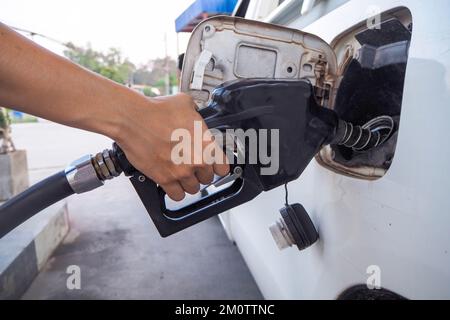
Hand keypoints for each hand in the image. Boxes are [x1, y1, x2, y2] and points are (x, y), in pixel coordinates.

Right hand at [113, 93, 229, 200]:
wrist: (134, 119)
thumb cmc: (157, 111)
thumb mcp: (185, 103)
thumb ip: (195, 113)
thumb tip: (194, 113)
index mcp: (206, 144)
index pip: (223, 168)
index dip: (217, 166)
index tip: (212, 165)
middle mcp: (196, 160)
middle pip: (207, 179)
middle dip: (200, 172)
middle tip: (191, 164)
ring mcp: (181, 172)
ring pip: (193, 189)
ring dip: (188, 183)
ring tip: (181, 174)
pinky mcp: (164, 179)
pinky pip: (177, 195)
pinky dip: (176, 191)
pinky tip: (173, 183)